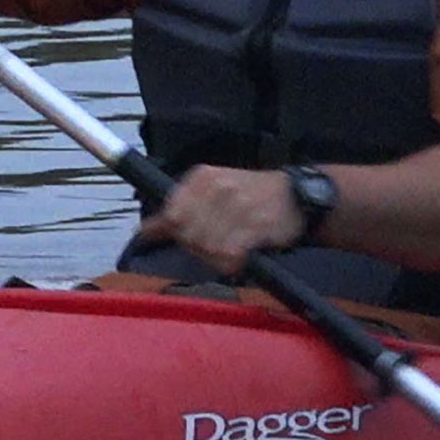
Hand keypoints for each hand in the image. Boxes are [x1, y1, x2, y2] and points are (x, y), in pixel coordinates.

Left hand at [137, 165, 304, 275]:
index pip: (171, 215)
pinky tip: (241, 255)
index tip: (190, 236)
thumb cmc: (249, 195)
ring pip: (206, 247)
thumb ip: (177, 210)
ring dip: (216, 256)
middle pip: (188, 234)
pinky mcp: (255, 226)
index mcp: (201, 177)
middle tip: (216, 243)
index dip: (178, 233)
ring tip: (230, 248)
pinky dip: (232, 262)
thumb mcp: (210, 191)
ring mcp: (237, 206)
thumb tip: (143, 232)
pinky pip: (229, 255)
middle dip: (198, 246)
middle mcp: (217, 188)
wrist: (296, 196)